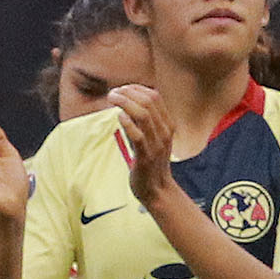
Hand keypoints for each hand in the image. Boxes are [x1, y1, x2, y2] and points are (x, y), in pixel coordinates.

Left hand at [112, 86, 175, 208]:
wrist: (157, 190)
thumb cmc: (150, 162)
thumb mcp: (151, 137)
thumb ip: (142, 122)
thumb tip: (124, 104)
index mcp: (168, 125)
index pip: (155, 96)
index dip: (136, 88)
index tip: (121, 89)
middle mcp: (165, 132)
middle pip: (148, 101)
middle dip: (127, 93)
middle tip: (112, 94)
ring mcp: (156, 145)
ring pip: (143, 115)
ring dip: (124, 103)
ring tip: (111, 99)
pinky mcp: (146, 157)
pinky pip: (138, 135)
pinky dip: (127, 122)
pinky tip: (118, 117)